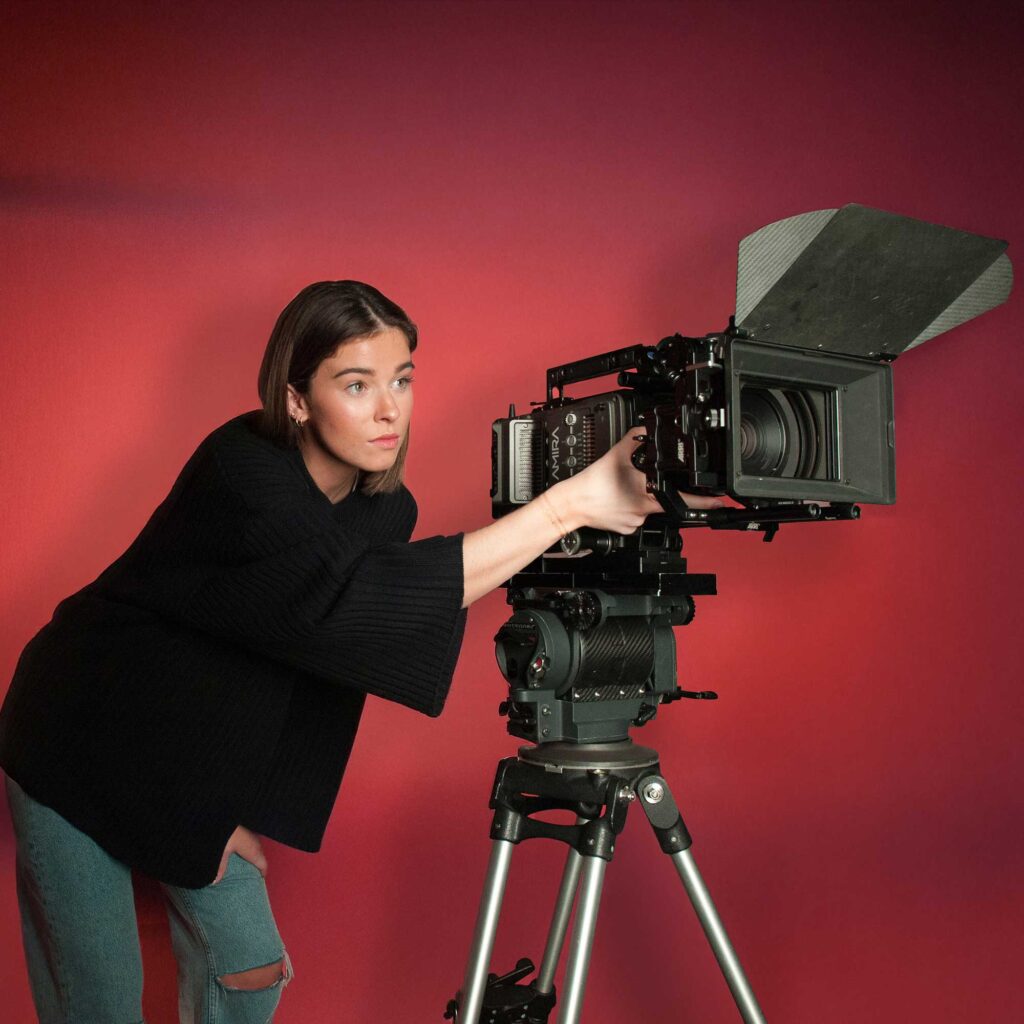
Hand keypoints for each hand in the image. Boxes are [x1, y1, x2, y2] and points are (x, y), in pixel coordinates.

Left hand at [214, 825, 266, 883]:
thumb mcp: (223, 853)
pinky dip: (251, 849)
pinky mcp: (248, 831)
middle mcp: (255, 843)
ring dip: (255, 856)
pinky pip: (253, 843)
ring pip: (258, 848)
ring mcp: (253, 836)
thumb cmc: (228, 835)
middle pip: (261, 856)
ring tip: (248, 864)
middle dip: (259, 865)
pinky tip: (242, 851)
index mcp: (252, 851)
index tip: (261, 879)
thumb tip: (215, 881)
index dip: (263, 873)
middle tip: (254, 874)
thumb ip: (220, 868)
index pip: (263, 864)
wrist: (224, 819)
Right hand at [551, 432, 721, 533]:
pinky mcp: (626, 529)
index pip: (684, 499)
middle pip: (662, 501)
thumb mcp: (618, 452)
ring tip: (620, 491)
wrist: (572, 503)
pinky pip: (634, 518)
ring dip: (639, 499)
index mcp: (647, 493)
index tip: (718, 502)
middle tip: (635, 485)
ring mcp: (634, 522)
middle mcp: (644, 510)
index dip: (704, 502)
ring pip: (646, 509)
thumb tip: (647, 430)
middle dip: (656, 492)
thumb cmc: (592, 483)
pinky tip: (616, 501)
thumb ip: (637, 439)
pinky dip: (628, 509)